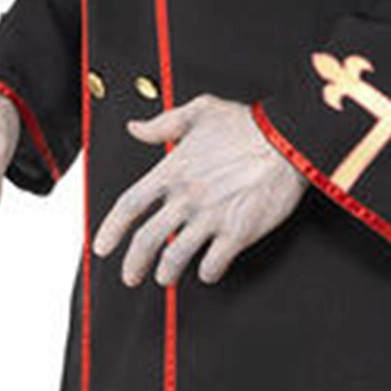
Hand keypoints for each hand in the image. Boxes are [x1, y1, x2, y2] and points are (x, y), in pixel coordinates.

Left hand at [93, 93, 308, 285]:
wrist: (289, 140)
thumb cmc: (248, 124)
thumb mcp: (200, 111)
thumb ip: (163, 123)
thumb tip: (136, 127)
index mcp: (173, 171)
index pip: (130, 205)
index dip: (111, 230)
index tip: (102, 247)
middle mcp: (187, 197)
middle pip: (147, 239)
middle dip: (134, 264)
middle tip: (130, 276)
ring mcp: (211, 217)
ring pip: (175, 256)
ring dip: (167, 273)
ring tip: (165, 278)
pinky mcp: (238, 232)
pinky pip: (213, 263)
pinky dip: (207, 273)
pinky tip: (207, 272)